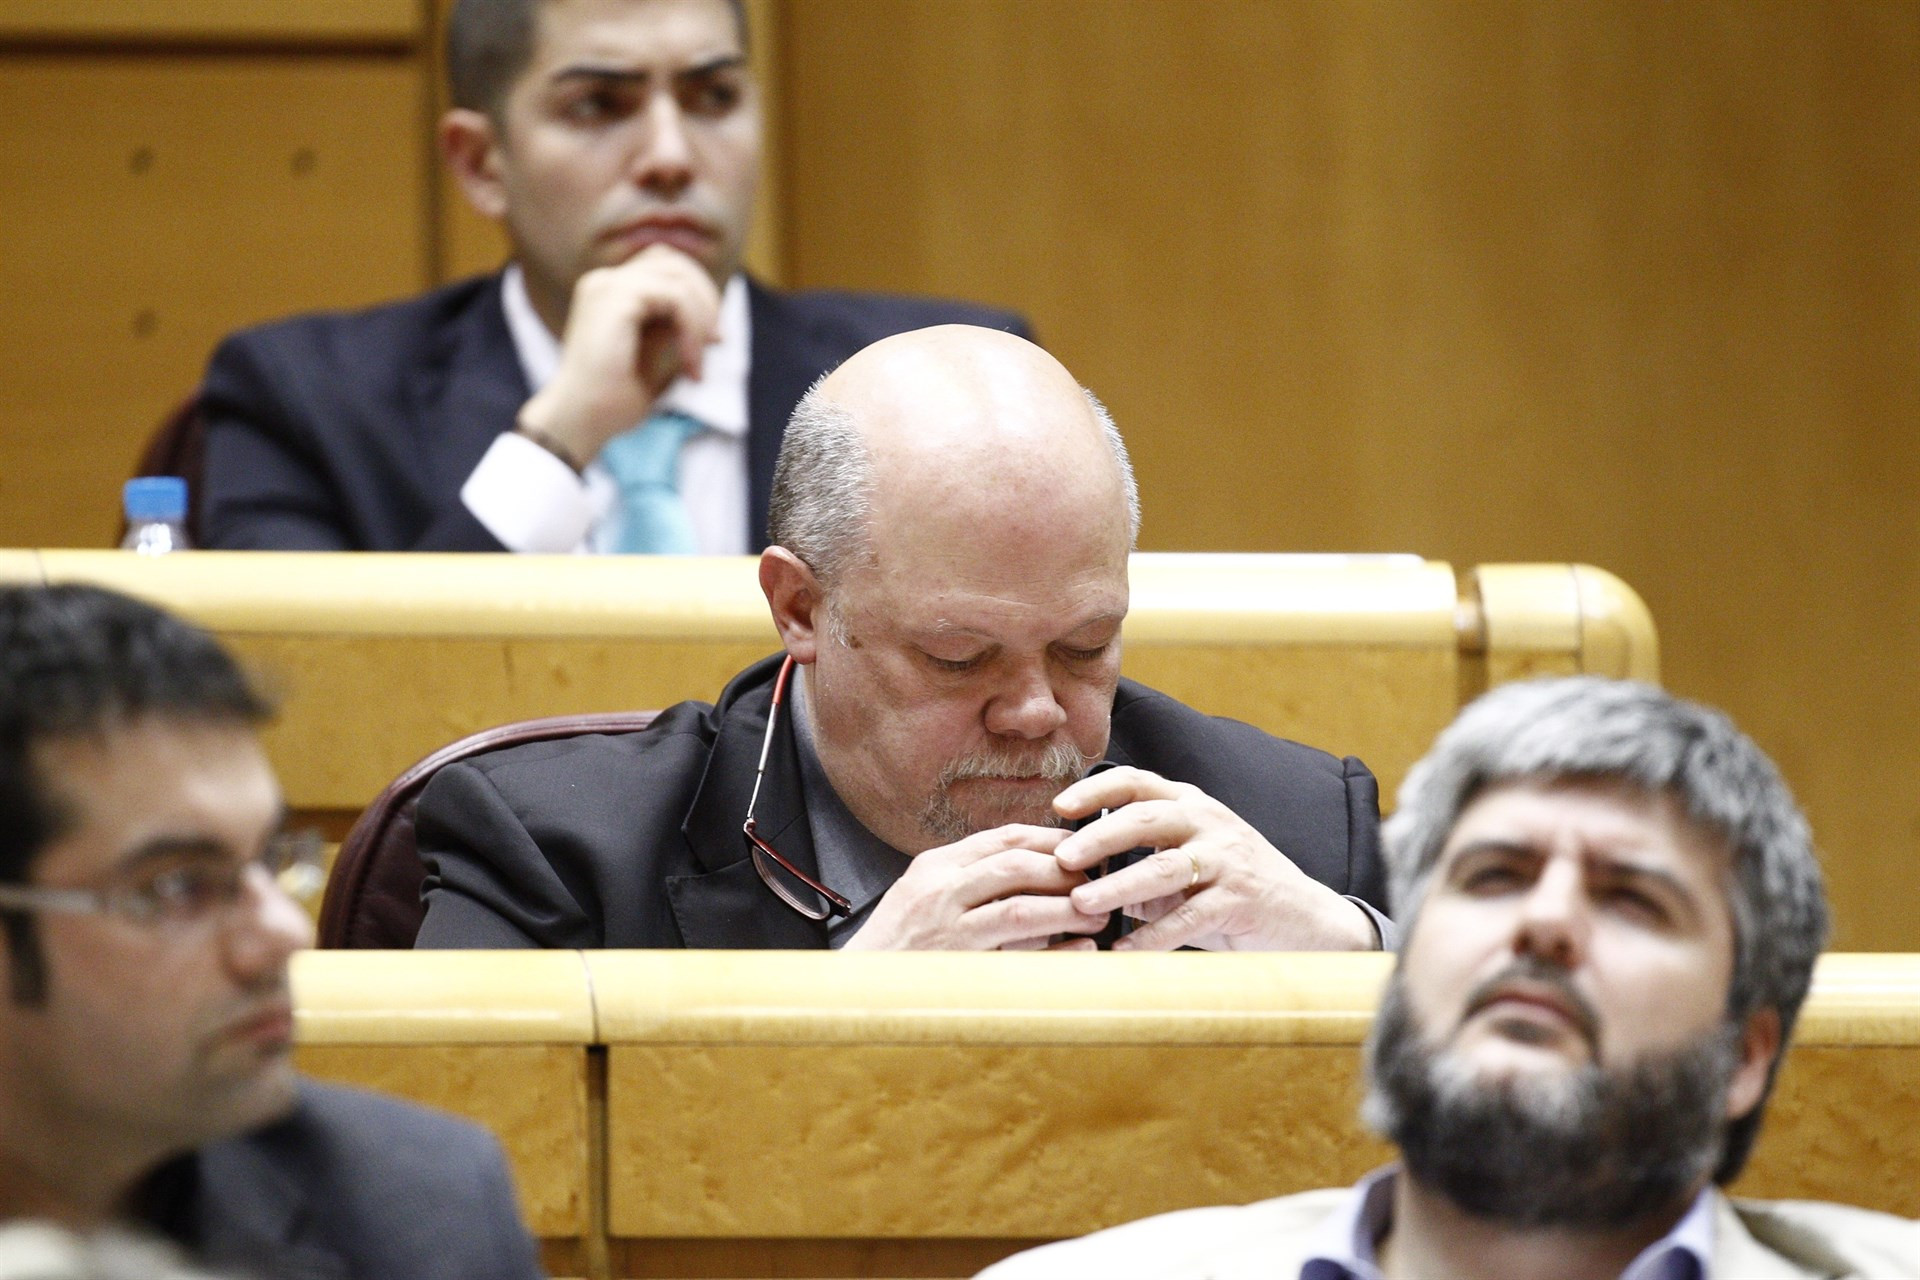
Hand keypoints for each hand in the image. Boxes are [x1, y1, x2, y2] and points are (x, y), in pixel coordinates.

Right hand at [516, 244, 721, 466]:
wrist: (581, 422)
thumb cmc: (613, 399)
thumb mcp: (656, 356)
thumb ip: (675, 327)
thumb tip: (711, 314)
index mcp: (609, 292)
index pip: (665, 266)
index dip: (698, 295)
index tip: (713, 340)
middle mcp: (604, 281)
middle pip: (674, 262)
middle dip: (706, 298)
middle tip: (717, 341)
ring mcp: (607, 286)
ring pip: (678, 278)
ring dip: (701, 317)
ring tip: (698, 361)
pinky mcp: (615, 298)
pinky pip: (675, 297)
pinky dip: (692, 328)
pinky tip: (690, 363)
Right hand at [842, 825, 1108, 950]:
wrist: (855, 993)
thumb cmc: (896, 951)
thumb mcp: (925, 899)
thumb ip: (970, 882)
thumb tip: (1030, 873)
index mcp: (935, 865)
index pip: (1002, 837)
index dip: (1049, 839)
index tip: (1082, 847)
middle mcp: (938, 887)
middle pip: (1015, 862)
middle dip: (1065, 870)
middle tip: (1098, 880)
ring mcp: (944, 925)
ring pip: (1019, 902)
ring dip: (1066, 906)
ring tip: (1096, 913)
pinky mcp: (954, 963)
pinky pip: (1015, 951)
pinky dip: (1054, 948)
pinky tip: (1080, 949)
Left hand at [1051, 766, 1377, 951]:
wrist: (1306, 918)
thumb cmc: (1234, 889)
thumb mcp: (1188, 868)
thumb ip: (1142, 869)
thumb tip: (1079, 883)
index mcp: (1191, 806)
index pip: (1138, 782)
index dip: (1096, 790)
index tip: (1059, 807)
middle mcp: (1209, 823)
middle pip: (1146, 817)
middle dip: (1099, 836)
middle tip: (1062, 858)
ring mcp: (1227, 860)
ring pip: (1164, 867)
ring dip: (1118, 886)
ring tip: (1081, 903)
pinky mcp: (1240, 900)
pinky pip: (1189, 917)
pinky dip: (1153, 936)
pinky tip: (1123, 950)